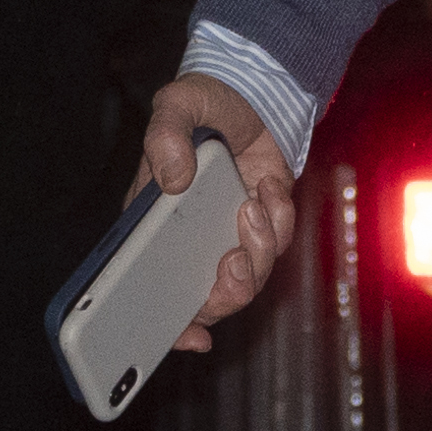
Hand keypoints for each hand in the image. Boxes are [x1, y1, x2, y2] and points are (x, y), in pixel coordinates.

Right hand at [134, 72, 298, 352]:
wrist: (250, 93)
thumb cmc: (201, 103)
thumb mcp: (176, 105)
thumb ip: (166, 135)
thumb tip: (174, 179)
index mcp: (153, 227)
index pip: (152, 292)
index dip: (172, 327)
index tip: (193, 338)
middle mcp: (190, 242)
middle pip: (210, 299)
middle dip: (229, 290)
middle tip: (235, 259)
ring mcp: (228, 235)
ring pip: (250, 276)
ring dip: (258, 246)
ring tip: (252, 202)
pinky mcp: (263, 224)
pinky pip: (278, 243)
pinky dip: (279, 218)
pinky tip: (265, 185)